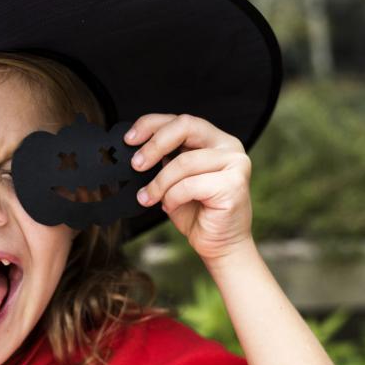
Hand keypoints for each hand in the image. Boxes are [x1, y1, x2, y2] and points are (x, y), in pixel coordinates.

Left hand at [125, 113, 253, 262]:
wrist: (220, 244)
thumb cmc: (197, 213)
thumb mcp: (173, 180)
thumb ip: (164, 161)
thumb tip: (136, 150)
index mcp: (213, 140)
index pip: (180, 120)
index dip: (151, 125)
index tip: (129, 140)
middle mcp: (228, 145)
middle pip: (185, 126)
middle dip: (154, 145)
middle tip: (136, 165)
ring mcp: (236, 162)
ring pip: (184, 162)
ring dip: (159, 182)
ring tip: (149, 197)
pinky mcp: (235, 184)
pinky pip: (190, 185)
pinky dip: (173, 197)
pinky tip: (170, 206)